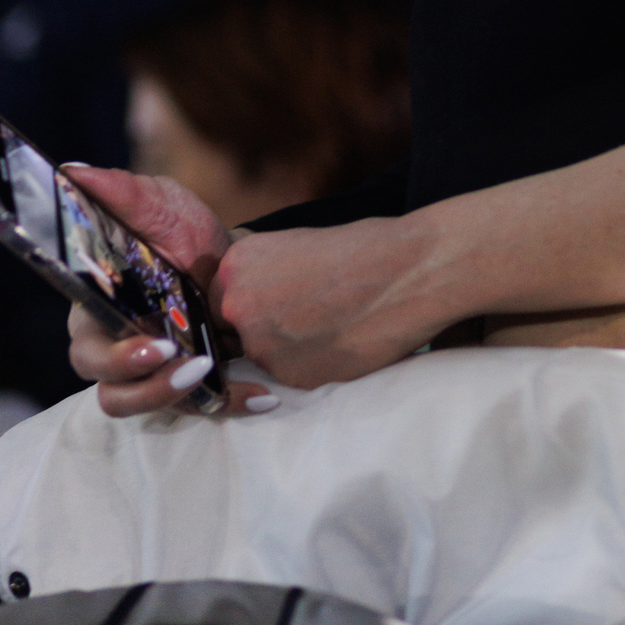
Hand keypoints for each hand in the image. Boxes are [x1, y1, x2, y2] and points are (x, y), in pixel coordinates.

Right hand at [63, 166, 269, 416]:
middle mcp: (117, 347)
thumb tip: (73, 170)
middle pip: (109, 389)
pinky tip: (262, 396)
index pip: (85, 348)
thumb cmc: (185, 232)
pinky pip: (200, 408)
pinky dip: (231, 403)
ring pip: (144, 406)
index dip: (111, 357)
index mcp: (99, 310)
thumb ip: (122, 192)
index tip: (152, 344)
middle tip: (188, 361)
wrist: (237, 259)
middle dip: (147, 384)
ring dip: (177, 396)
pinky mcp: (190, 384)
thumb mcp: (161, 205)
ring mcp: (153, 371)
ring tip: (214, 370)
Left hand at [212, 211, 452, 388]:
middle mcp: (238, 306)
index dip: (244, 307)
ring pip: (262, 358)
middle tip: (302, 317)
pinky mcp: (292, 378)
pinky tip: (340, 340)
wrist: (406, 271)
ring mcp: (262, 346)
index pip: (218, 302)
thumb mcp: (294, 246)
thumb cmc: (361, 249)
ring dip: (286, 349)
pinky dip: (311, 365)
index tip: (269, 307)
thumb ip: (262, 275)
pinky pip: (290, 378)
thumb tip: (250, 300)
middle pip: (233, 333)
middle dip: (260, 331)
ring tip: (329, 324)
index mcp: (236, 266)